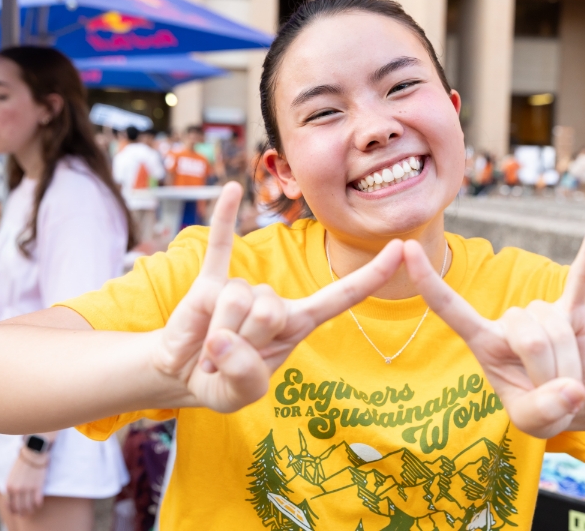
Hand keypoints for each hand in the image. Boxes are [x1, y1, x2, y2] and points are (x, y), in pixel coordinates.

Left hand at [5, 448, 47, 515]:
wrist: (33, 452)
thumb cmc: (23, 461)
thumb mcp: (12, 475)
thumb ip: (11, 486)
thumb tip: (13, 497)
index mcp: (8, 486)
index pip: (9, 505)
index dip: (13, 510)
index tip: (17, 512)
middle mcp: (17, 489)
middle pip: (18, 507)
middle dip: (21, 512)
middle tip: (25, 513)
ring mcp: (27, 488)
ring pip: (28, 506)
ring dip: (30, 510)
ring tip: (32, 510)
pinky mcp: (38, 486)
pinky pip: (37, 501)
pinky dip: (38, 504)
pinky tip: (39, 504)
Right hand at [151, 182, 403, 412]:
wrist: (181, 375)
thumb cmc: (221, 382)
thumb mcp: (238, 394)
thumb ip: (244, 374)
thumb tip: (222, 337)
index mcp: (297, 325)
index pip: (342, 296)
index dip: (372, 276)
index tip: (403, 248)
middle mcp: (276, 301)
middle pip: (271, 308)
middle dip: (243, 340)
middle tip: (227, 358)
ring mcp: (244, 287)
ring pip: (239, 296)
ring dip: (218, 331)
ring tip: (212, 344)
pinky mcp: (211, 279)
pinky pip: (221, 244)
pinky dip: (224, 219)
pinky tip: (231, 189)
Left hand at [404, 219, 584, 437]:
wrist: (574, 397)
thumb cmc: (540, 406)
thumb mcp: (534, 423)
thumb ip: (543, 411)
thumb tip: (572, 389)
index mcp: (482, 341)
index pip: (449, 307)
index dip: (428, 280)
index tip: (406, 247)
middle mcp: (506, 320)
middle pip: (530, 339)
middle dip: (549, 373)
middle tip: (552, 391)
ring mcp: (539, 310)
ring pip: (557, 329)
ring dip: (570, 363)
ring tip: (565, 375)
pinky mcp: (571, 306)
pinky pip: (581, 277)